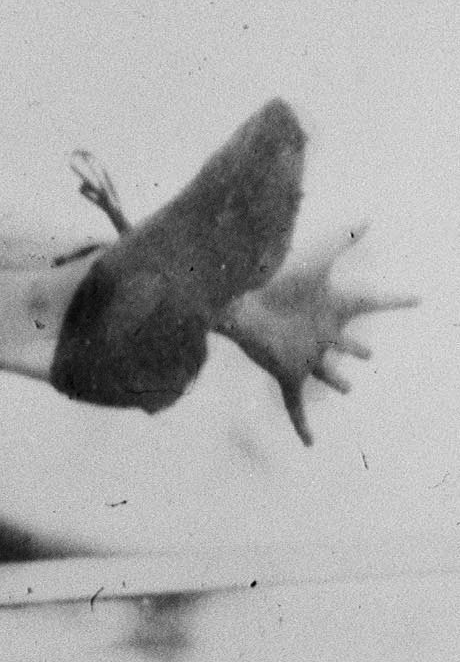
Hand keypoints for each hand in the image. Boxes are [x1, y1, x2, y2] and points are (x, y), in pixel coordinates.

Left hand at [219, 227, 417, 443]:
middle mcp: (323, 332)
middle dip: (357, 348)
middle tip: (369, 352)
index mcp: (334, 306)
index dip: (397, 301)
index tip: (418, 299)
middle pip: (347, 343)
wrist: (242, 302)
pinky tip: (309, 444)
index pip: (374, 301)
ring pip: (327, 372)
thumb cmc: (278, 280)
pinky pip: (295, 406)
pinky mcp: (289, 373)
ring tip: (347, 386)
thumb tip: (369, 218)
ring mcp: (307, 355)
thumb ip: (342, 239)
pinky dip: (301, 426)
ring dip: (336, 380)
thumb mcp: (318, 261)